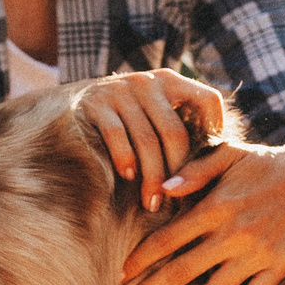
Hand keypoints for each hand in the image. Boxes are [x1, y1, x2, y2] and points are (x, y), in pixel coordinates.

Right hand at [78, 71, 226, 211]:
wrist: (69, 104)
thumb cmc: (125, 121)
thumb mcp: (155, 114)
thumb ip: (181, 127)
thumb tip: (215, 168)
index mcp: (172, 82)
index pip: (208, 100)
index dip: (216, 131)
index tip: (210, 165)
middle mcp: (148, 82)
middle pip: (175, 132)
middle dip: (178, 172)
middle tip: (176, 200)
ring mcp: (121, 90)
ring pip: (147, 141)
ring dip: (151, 177)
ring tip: (152, 202)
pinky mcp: (95, 103)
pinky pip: (117, 136)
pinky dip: (125, 160)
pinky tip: (128, 178)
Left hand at [119, 139, 284, 284]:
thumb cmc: (265, 163)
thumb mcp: (229, 153)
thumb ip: (195, 170)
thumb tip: (162, 189)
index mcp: (216, 206)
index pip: (167, 239)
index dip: (141, 259)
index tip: (121, 275)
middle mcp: (234, 233)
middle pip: (181, 271)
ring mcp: (258, 254)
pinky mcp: (279, 267)